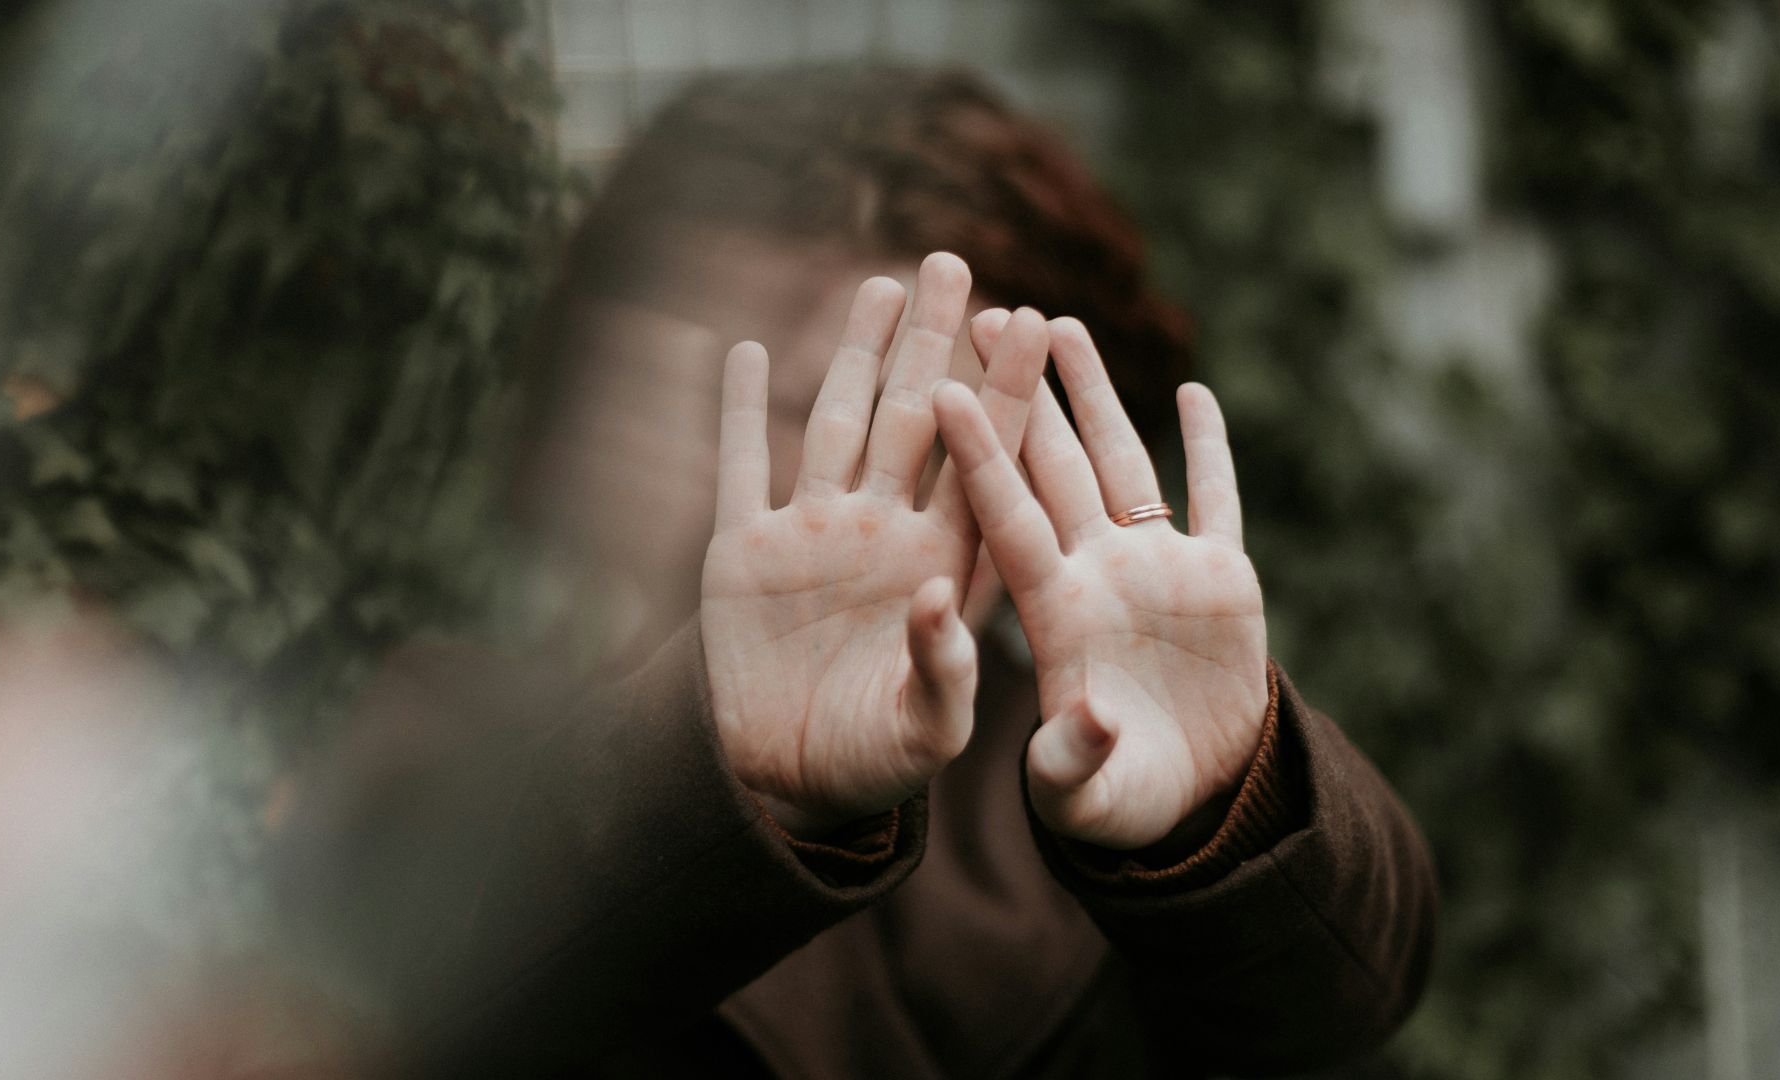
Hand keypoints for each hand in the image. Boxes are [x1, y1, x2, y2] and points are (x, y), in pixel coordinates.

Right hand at [701, 254, 1049, 836]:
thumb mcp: (927, 732)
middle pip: (917, 420)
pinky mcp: (744, 553)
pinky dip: (741, 411)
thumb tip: (941, 600)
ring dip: (857, 355)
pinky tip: (750, 351)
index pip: (984, 463)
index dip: (1007, 393)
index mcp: (943, 566)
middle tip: (956, 264)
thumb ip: (946, 671)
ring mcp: (814, 536)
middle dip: (936, 343)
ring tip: (882, 284)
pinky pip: (742, 467)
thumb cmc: (877, 764)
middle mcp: (885, 534)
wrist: (788, 785)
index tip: (1037, 322)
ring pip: (839, 423)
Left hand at [936, 313, 1268, 850]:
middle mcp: (1096, 574)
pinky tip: (1194, 393)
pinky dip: (1209, 449)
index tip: (945, 389)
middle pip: (1051, 464)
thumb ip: (1073, 759)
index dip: (980, 455)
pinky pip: (1215, 500)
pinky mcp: (1220, 580)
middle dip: (1025, 390)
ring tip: (1063, 323)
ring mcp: (1156, 570)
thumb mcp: (1082, 795)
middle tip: (987, 312)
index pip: (1006, 517)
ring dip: (1095, 394)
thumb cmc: (1113, 802)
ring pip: (1121, 460)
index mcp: (1053, 612)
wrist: (1187, 801)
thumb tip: (1089, 719)